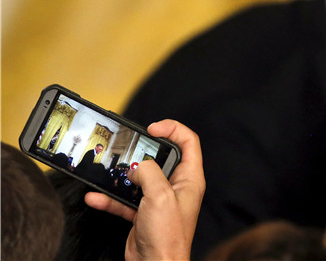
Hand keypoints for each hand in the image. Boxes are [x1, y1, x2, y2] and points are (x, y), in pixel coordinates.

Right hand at [85, 120, 204, 260]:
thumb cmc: (168, 237)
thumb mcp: (160, 196)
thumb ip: (149, 173)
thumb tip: (139, 167)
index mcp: (189, 178)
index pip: (188, 141)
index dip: (173, 129)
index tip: (153, 128)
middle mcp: (176, 187)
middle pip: (161, 157)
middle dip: (143, 151)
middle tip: (129, 148)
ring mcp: (158, 199)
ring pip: (140, 178)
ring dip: (123, 175)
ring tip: (110, 170)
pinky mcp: (142, 212)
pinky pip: (124, 199)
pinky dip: (110, 197)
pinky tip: (96, 197)